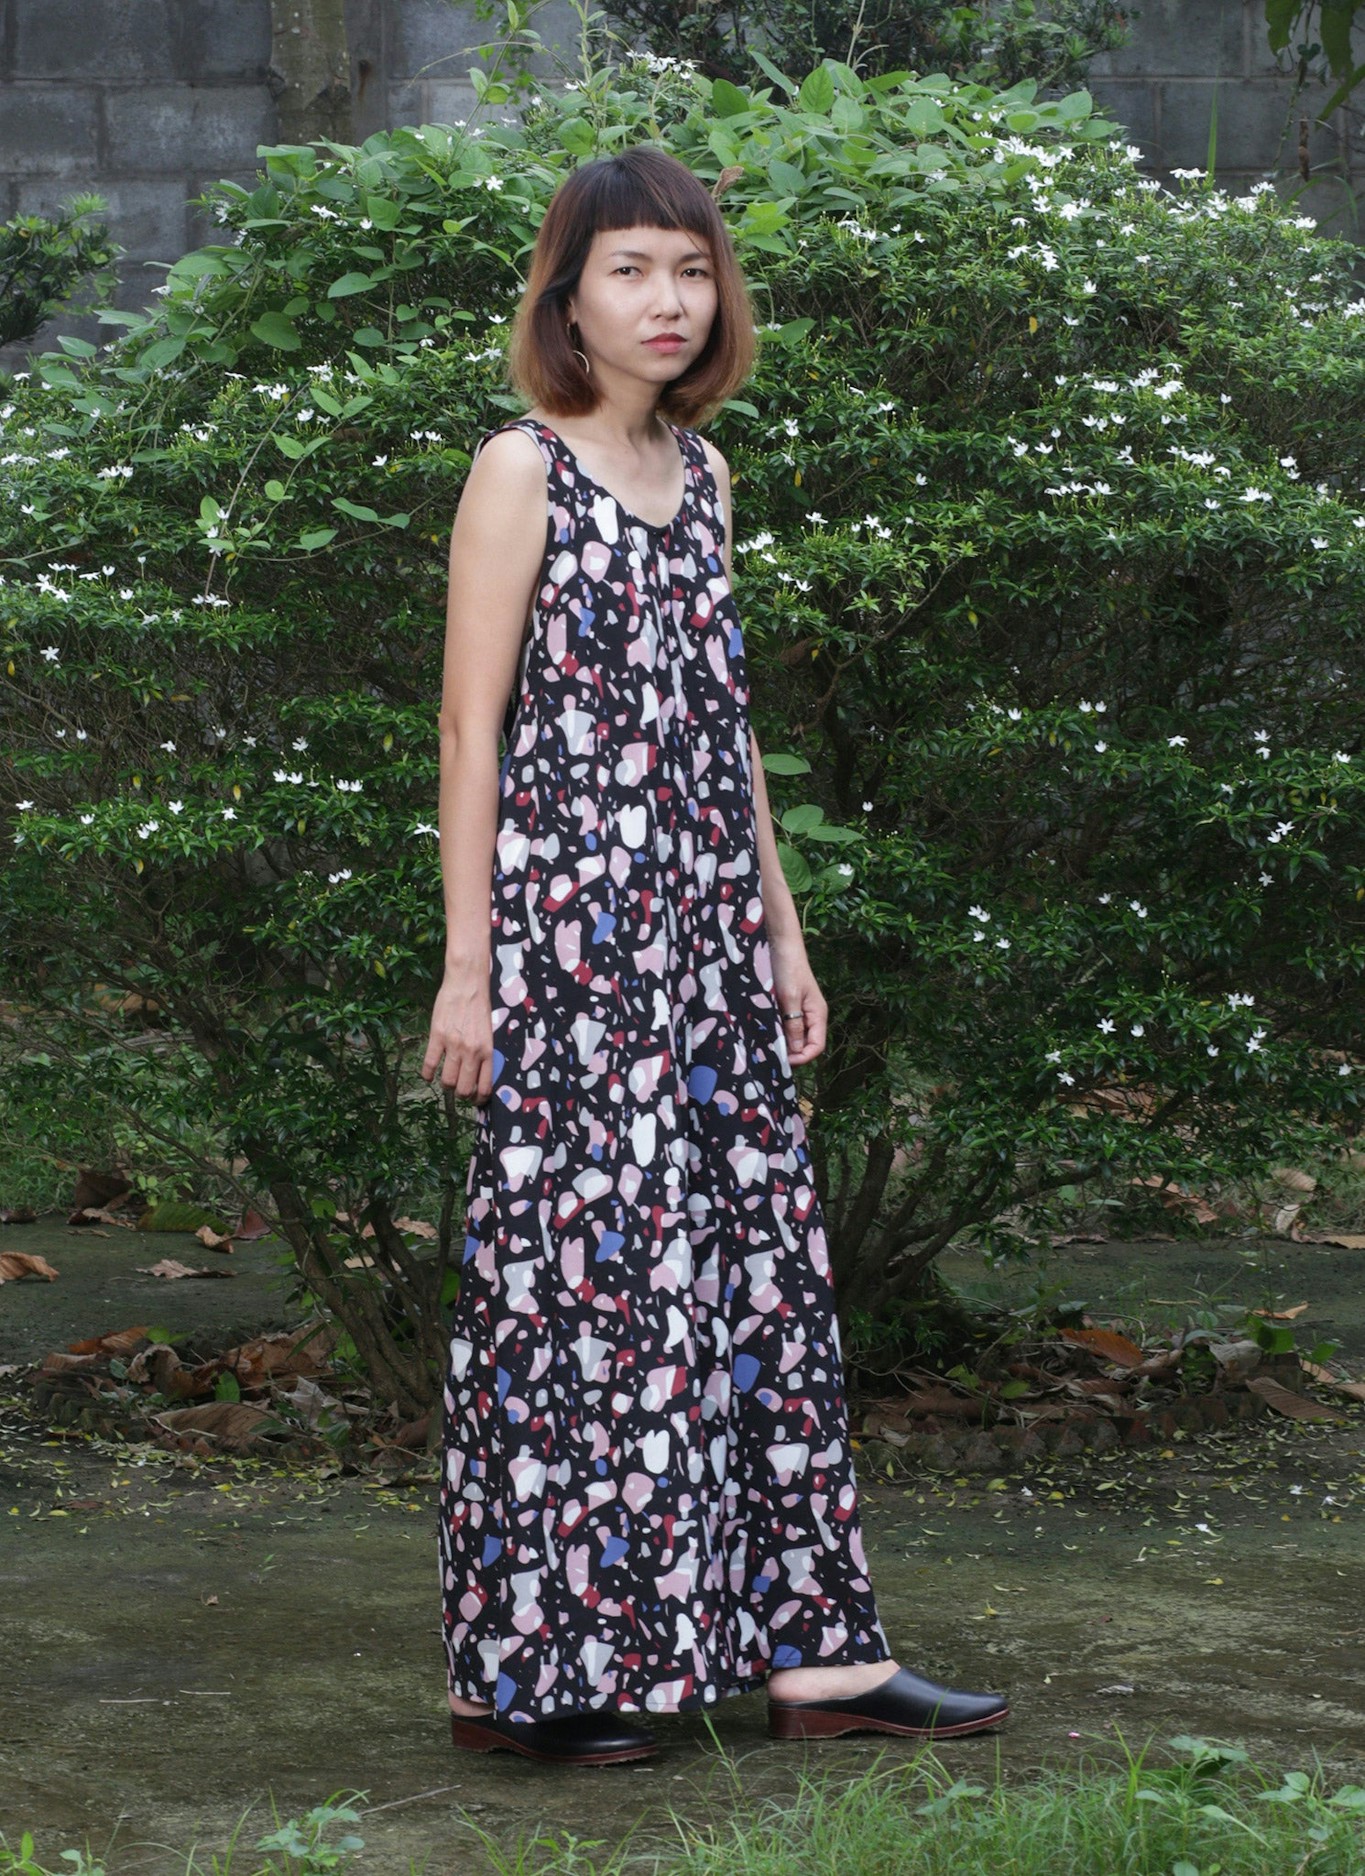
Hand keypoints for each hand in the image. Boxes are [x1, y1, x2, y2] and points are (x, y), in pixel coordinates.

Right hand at [421, 970, 494, 1101]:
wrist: (467, 983)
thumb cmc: (479, 1006)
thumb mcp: (489, 1032)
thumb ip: (484, 1052)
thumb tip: (479, 1073)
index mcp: (487, 1051)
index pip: (484, 1086)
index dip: (479, 1098)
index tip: (476, 1099)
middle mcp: (471, 1052)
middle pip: (464, 1089)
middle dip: (462, 1094)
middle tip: (460, 1090)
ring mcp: (453, 1045)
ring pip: (447, 1081)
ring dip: (446, 1084)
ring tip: (446, 1079)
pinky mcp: (437, 1037)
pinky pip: (429, 1064)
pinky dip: (427, 1074)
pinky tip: (428, 1075)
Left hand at [770, 940, 826, 1066]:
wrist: (781, 945)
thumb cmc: (789, 968)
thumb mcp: (790, 998)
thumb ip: (794, 1025)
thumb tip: (796, 1051)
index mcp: (818, 1014)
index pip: (816, 1047)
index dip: (802, 1058)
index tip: (783, 1061)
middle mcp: (811, 1016)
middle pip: (805, 1045)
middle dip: (791, 1053)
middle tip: (771, 1056)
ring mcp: (800, 1012)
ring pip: (794, 1037)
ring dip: (782, 1043)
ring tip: (766, 1047)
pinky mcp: (788, 1007)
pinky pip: (785, 1026)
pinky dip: (777, 1032)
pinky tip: (764, 1033)